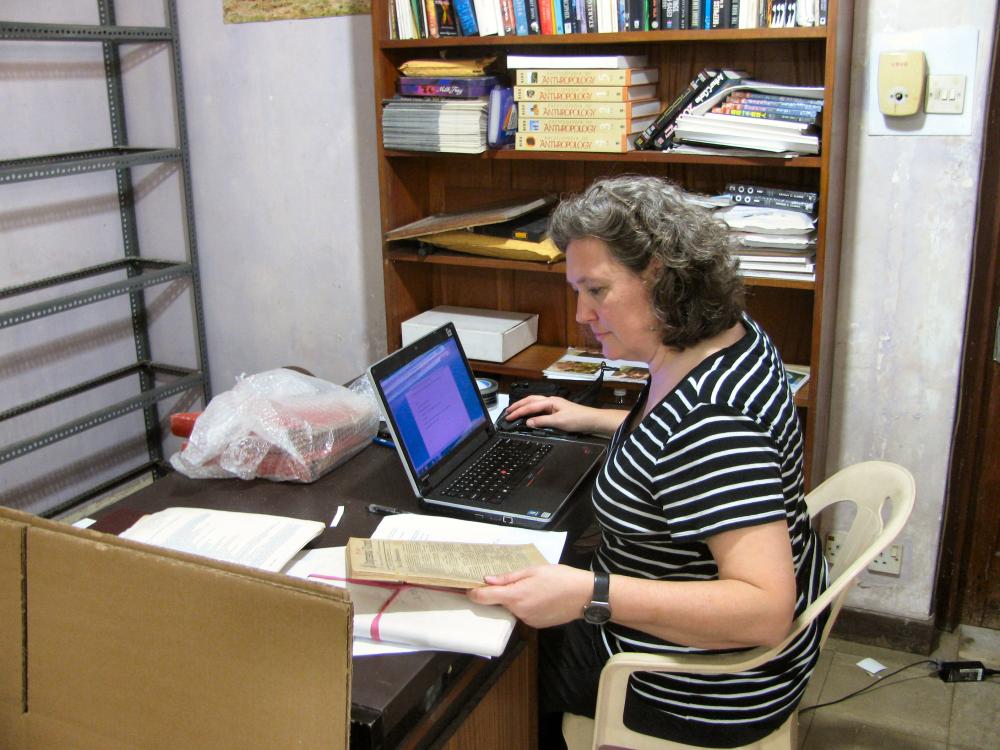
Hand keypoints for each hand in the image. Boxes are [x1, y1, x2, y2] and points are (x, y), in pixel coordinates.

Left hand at [467, 564, 592, 628]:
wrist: (584, 595)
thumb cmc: (560, 578)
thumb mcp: (533, 570)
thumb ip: (509, 577)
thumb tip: (488, 580)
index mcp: (515, 596)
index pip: (485, 598)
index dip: (473, 593)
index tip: (466, 588)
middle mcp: (519, 612)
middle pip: (500, 603)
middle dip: (501, 593)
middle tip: (513, 580)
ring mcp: (528, 620)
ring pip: (513, 608)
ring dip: (516, 599)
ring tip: (534, 587)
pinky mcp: (537, 624)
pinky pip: (525, 614)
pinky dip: (527, 606)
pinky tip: (541, 597)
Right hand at [503, 395, 624, 436]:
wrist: (593, 421)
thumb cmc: (578, 419)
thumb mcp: (559, 422)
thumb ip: (542, 421)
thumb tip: (528, 422)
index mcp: (550, 401)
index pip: (530, 406)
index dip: (518, 411)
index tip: (508, 417)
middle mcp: (551, 401)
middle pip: (530, 401)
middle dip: (518, 406)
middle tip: (507, 412)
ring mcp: (554, 406)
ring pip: (534, 403)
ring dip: (524, 407)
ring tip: (514, 411)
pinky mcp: (556, 411)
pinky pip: (540, 409)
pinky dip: (531, 411)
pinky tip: (528, 415)